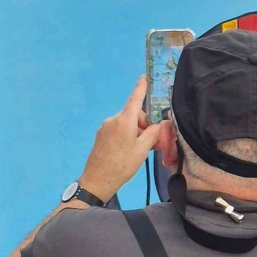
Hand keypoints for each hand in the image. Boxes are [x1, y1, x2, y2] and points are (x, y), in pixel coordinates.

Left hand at [78, 77, 162, 202]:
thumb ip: (152, 134)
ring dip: (137, 132)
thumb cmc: (122, 164)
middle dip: (145, 125)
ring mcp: (105, 128)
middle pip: (134, 115)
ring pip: (127, 124)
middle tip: (154, 143)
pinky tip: (130, 151)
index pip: (134, 100)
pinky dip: (128, 136)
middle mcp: (113, 120)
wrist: (98, 179)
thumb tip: (158, 125)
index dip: (140, 88)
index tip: (144, 77)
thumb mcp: (142, 150)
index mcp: (123, 121)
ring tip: (142, 150)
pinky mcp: (101, 136)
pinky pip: (119, 130)